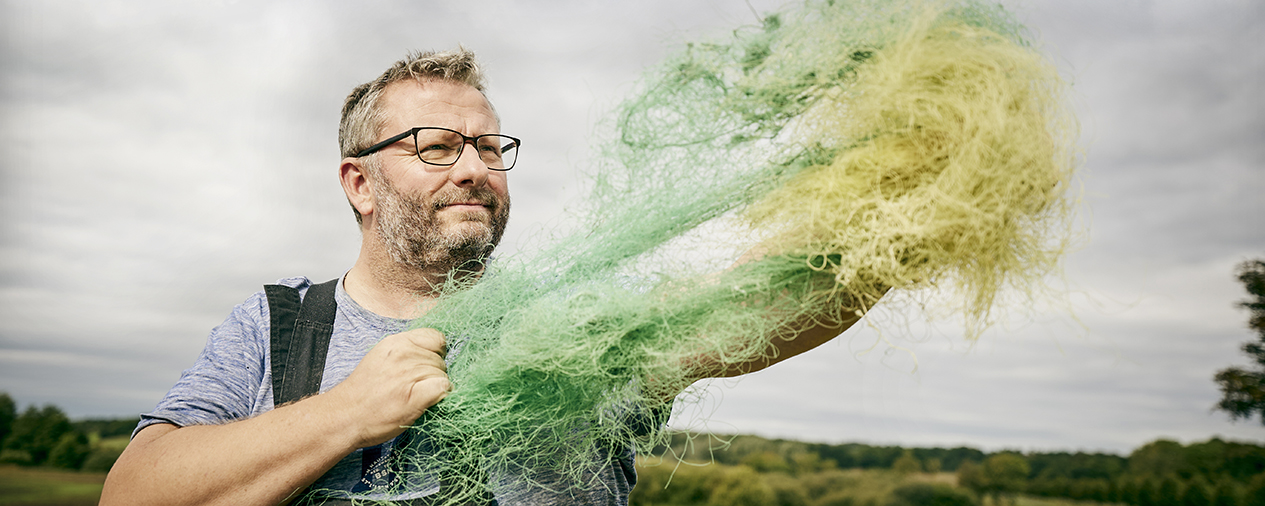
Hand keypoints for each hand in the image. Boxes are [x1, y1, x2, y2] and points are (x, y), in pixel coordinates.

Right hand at [325, 328, 449, 447]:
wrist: (345, 417)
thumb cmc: (363, 392)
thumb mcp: (380, 358)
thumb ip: (403, 352)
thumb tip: (428, 355)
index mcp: (396, 342)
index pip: (435, 337)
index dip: (436, 352)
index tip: (426, 364)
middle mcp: (404, 353)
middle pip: (440, 359)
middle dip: (434, 373)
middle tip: (414, 388)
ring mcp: (411, 373)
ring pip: (443, 375)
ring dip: (435, 387)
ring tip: (414, 397)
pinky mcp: (417, 394)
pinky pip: (444, 387)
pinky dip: (440, 395)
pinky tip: (425, 402)